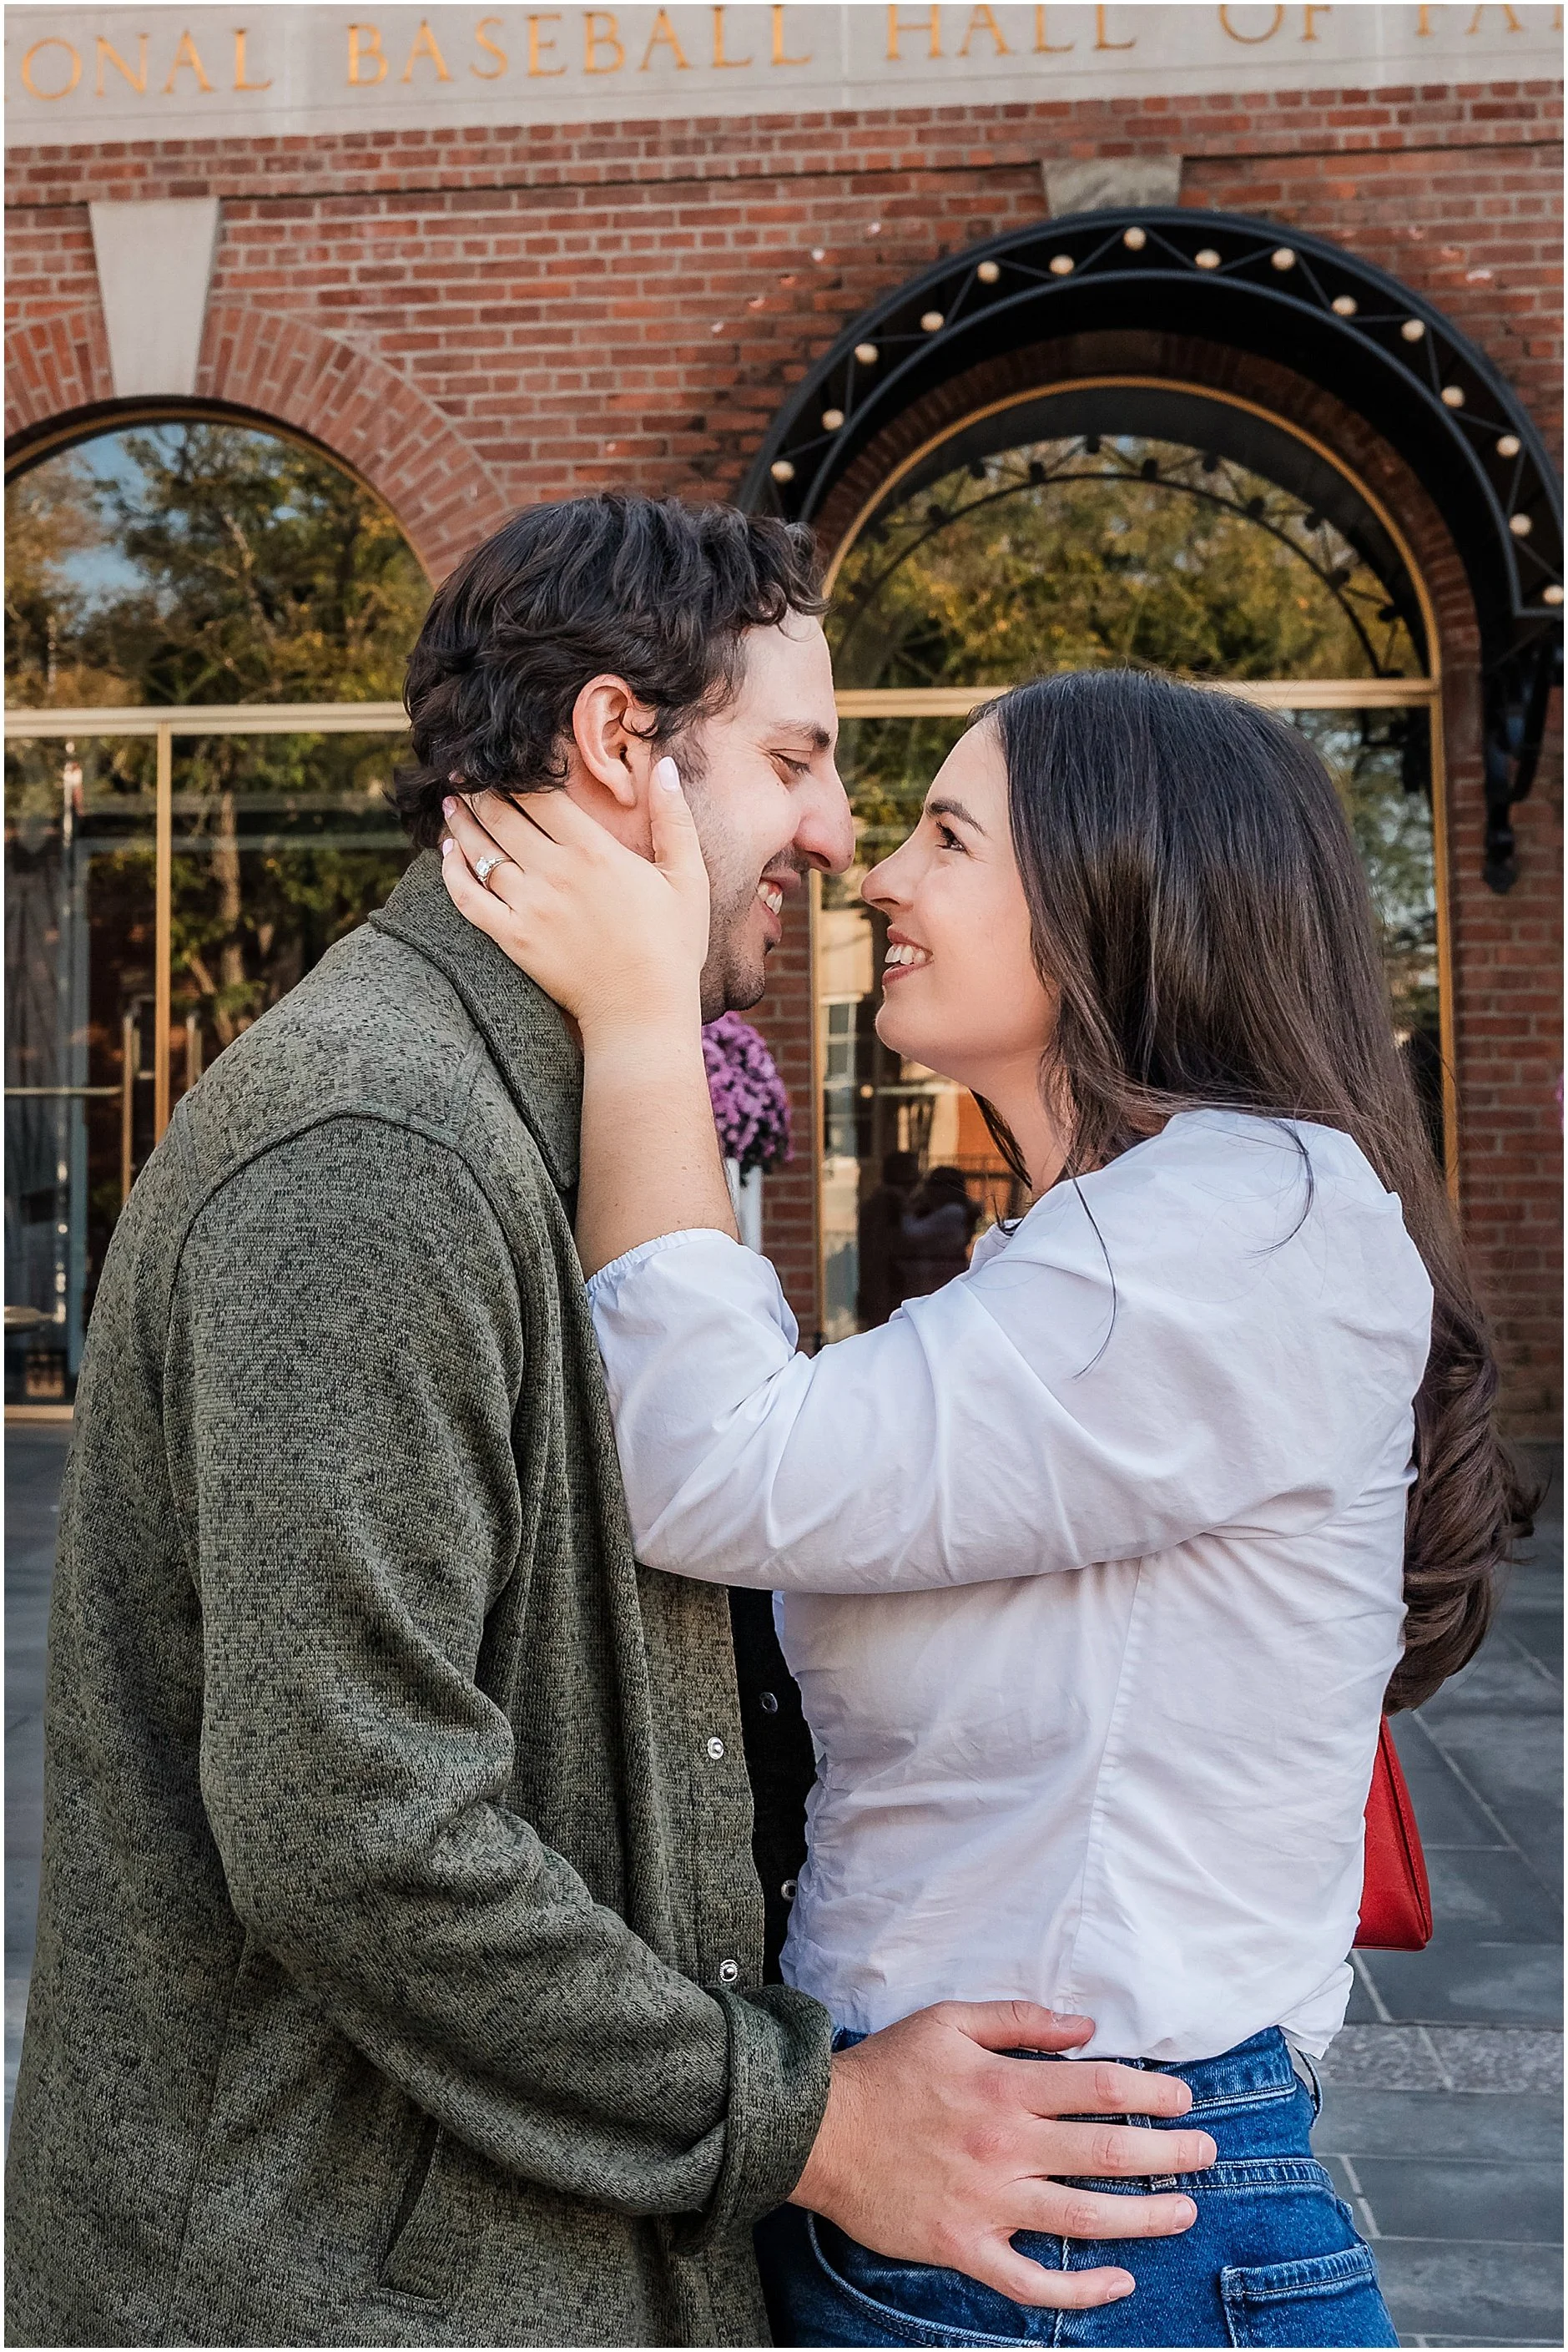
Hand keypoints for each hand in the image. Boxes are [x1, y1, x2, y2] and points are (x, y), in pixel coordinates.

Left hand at [440, 762, 709, 1038]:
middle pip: (502, 816)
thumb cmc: (672, 945)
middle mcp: (555, 872)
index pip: (540, 795)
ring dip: (461, 822)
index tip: (500, 759)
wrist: (643, 1011)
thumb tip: (667, 767)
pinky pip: (468, 898)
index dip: (514, 771)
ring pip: (480, 851)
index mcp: (594, 850)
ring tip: (451, 804)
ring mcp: (529, 906)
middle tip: (463, 773)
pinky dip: (452, 871)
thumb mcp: (687, 878)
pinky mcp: (512, 939)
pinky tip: (447, 854)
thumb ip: (675, 820)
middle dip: (478, 789)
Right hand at [789, 1999, 1214, 2311]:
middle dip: (1168, 2154)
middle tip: (1206, 2154)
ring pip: (1084, 2218)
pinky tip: (1119, 2283)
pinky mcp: (965, 2248)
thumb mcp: (949, 2021)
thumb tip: (1085, 2029)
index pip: (1100, 2089)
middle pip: (1107, 2153)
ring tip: (1184, 2211)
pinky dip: (1080, 2290)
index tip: (1182, 2101)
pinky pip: (1031, 2282)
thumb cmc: (886, 2071)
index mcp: (1003, 2087)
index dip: (1152, 2095)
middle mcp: (1004, 2146)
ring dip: (1145, 2218)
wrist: (818, 2131)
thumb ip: (1020, 2021)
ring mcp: (987, 2203)